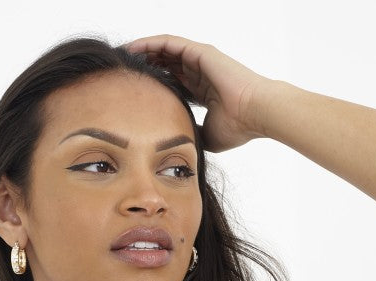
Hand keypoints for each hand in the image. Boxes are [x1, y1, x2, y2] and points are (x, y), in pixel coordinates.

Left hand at [122, 34, 272, 151]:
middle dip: (143, 67)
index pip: (172, 83)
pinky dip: (150, 44)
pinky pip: (169, 43)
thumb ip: (190, 133)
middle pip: (165, 64)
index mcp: (202, 91)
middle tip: (121, 73)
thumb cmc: (237, 128)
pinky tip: (133, 48)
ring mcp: (200, 60)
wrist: (255, 113)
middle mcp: (199, 72)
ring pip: (164, 51)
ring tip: (121, 58)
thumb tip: (175, 143)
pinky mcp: (200, 51)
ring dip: (143, 52)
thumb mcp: (205, 135)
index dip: (152, 86)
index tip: (132, 93)